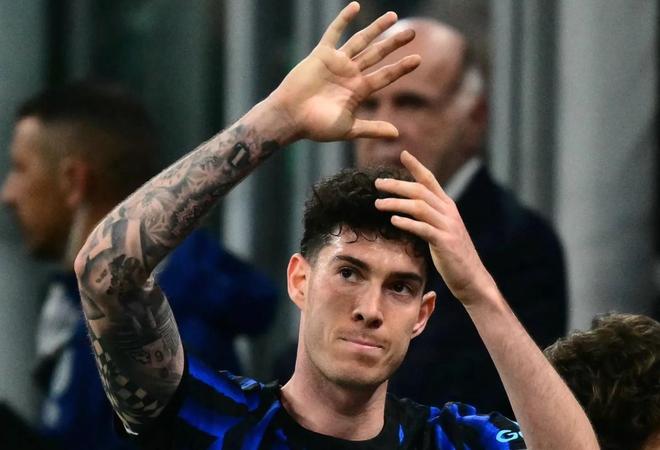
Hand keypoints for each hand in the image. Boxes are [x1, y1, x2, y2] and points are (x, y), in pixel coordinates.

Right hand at [267, 2, 420, 142]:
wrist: (290, 117)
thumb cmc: (316, 127)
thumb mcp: (348, 128)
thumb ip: (372, 128)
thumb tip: (397, 134)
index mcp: (358, 91)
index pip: (385, 76)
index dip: (401, 68)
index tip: (418, 60)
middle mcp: (350, 74)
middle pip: (378, 55)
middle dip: (394, 44)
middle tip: (412, 33)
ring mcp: (337, 63)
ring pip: (361, 41)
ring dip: (377, 29)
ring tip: (394, 17)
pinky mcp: (322, 55)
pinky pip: (334, 33)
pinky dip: (344, 20)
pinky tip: (355, 7)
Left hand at [374, 151, 496, 304]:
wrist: (471, 278)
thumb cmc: (453, 255)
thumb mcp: (442, 230)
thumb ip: (429, 217)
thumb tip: (409, 208)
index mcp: (447, 206)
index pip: (430, 180)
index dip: (417, 166)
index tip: (403, 153)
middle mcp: (448, 212)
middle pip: (420, 191)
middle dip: (397, 185)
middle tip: (378, 183)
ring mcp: (447, 226)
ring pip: (419, 207)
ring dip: (396, 204)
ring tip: (378, 204)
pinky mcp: (444, 242)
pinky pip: (423, 228)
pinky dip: (408, 223)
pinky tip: (394, 221)